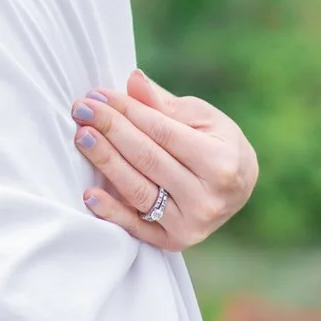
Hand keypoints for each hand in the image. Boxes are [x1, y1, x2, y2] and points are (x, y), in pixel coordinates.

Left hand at [69, 69, 257, 249]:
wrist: (238, 187)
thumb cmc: (217, 143)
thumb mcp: (200, 117)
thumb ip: (163, 104)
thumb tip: (133, 79)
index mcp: (220, 162)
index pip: (161, 132)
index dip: (125, 110)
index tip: (97, 95)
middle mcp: (208, 199)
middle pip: (147, 159)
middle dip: (110, 130)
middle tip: (81, 110)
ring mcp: (191, 224)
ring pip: (138, 190)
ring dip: (105, 162)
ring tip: (82, 137)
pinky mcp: (174, 241)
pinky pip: (137, 227)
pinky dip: (112, 212)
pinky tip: (89, 194)